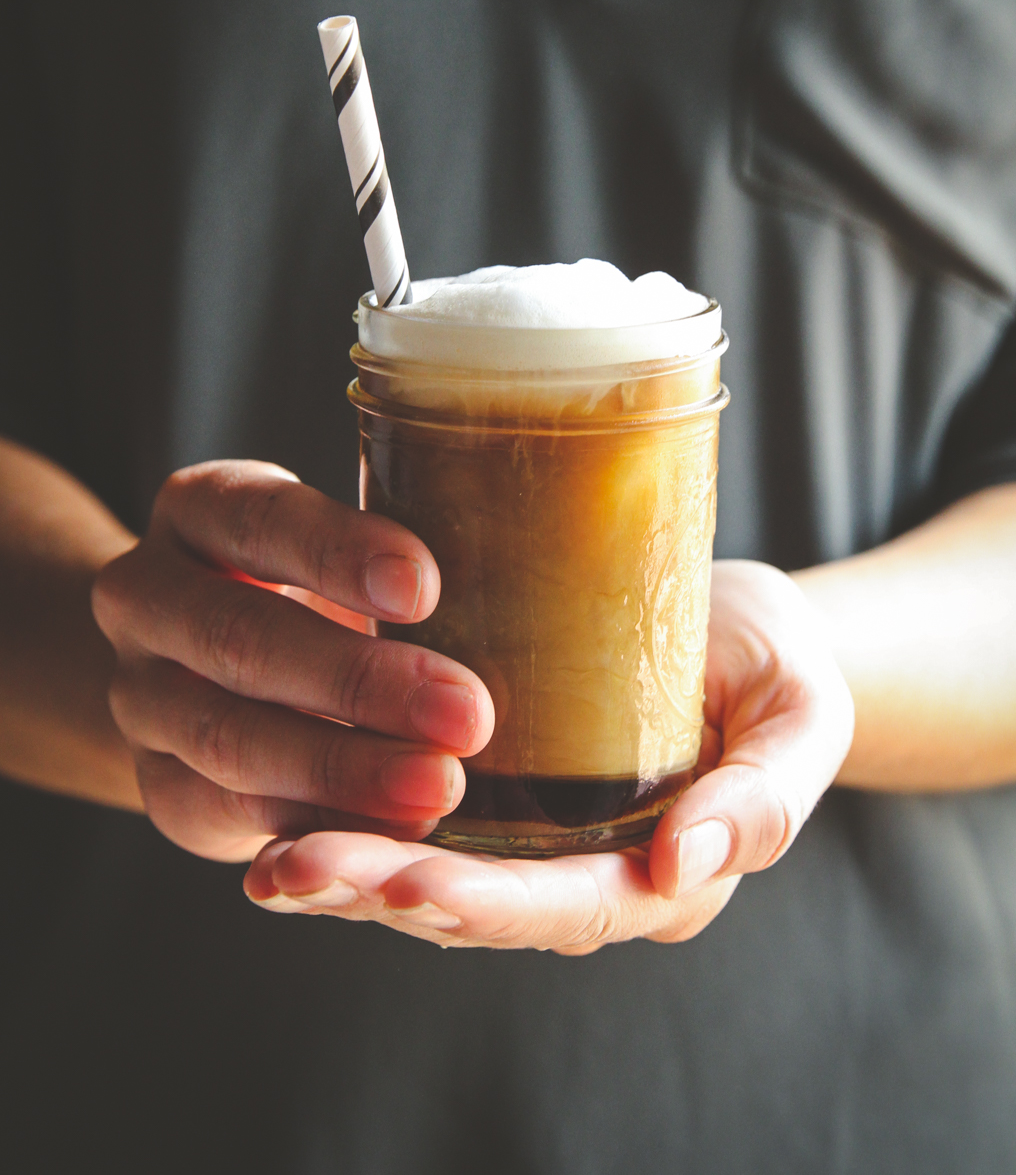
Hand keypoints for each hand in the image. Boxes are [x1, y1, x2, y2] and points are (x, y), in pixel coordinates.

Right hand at [92, 461, 494, 860]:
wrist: (207, 666)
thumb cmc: (318, 583)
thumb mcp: (343, 541)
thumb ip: (401, 552)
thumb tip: (549, 561)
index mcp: (200, 509)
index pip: (260, 516)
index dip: (338, 551)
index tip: (426, 588)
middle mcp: (148, 595)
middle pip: (239, 636)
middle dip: (358, 681)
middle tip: (467, 714)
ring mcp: (140, 695)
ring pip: (228, 737)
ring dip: (341, 769)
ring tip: (439, 786)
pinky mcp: (159, 784)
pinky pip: (226, 812)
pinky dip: (314, 825)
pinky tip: (394, 832)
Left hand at [243, 561, 854, 951]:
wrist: (740, 629)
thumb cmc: (777, 672)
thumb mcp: (800, 717)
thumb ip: (763, 797)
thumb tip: (683, 863)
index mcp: (663, 876)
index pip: (569, 908)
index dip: (487, 905)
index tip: (409, 884)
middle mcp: (583, 875)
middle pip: (476, 903)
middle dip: (379, 891)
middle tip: (290, 870)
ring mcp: (531, 840)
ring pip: (429, 872)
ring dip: (346, 869)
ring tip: (267, 858)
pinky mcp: (493, 793)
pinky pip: (415, 820)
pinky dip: (350, 819)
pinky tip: (283, 808)